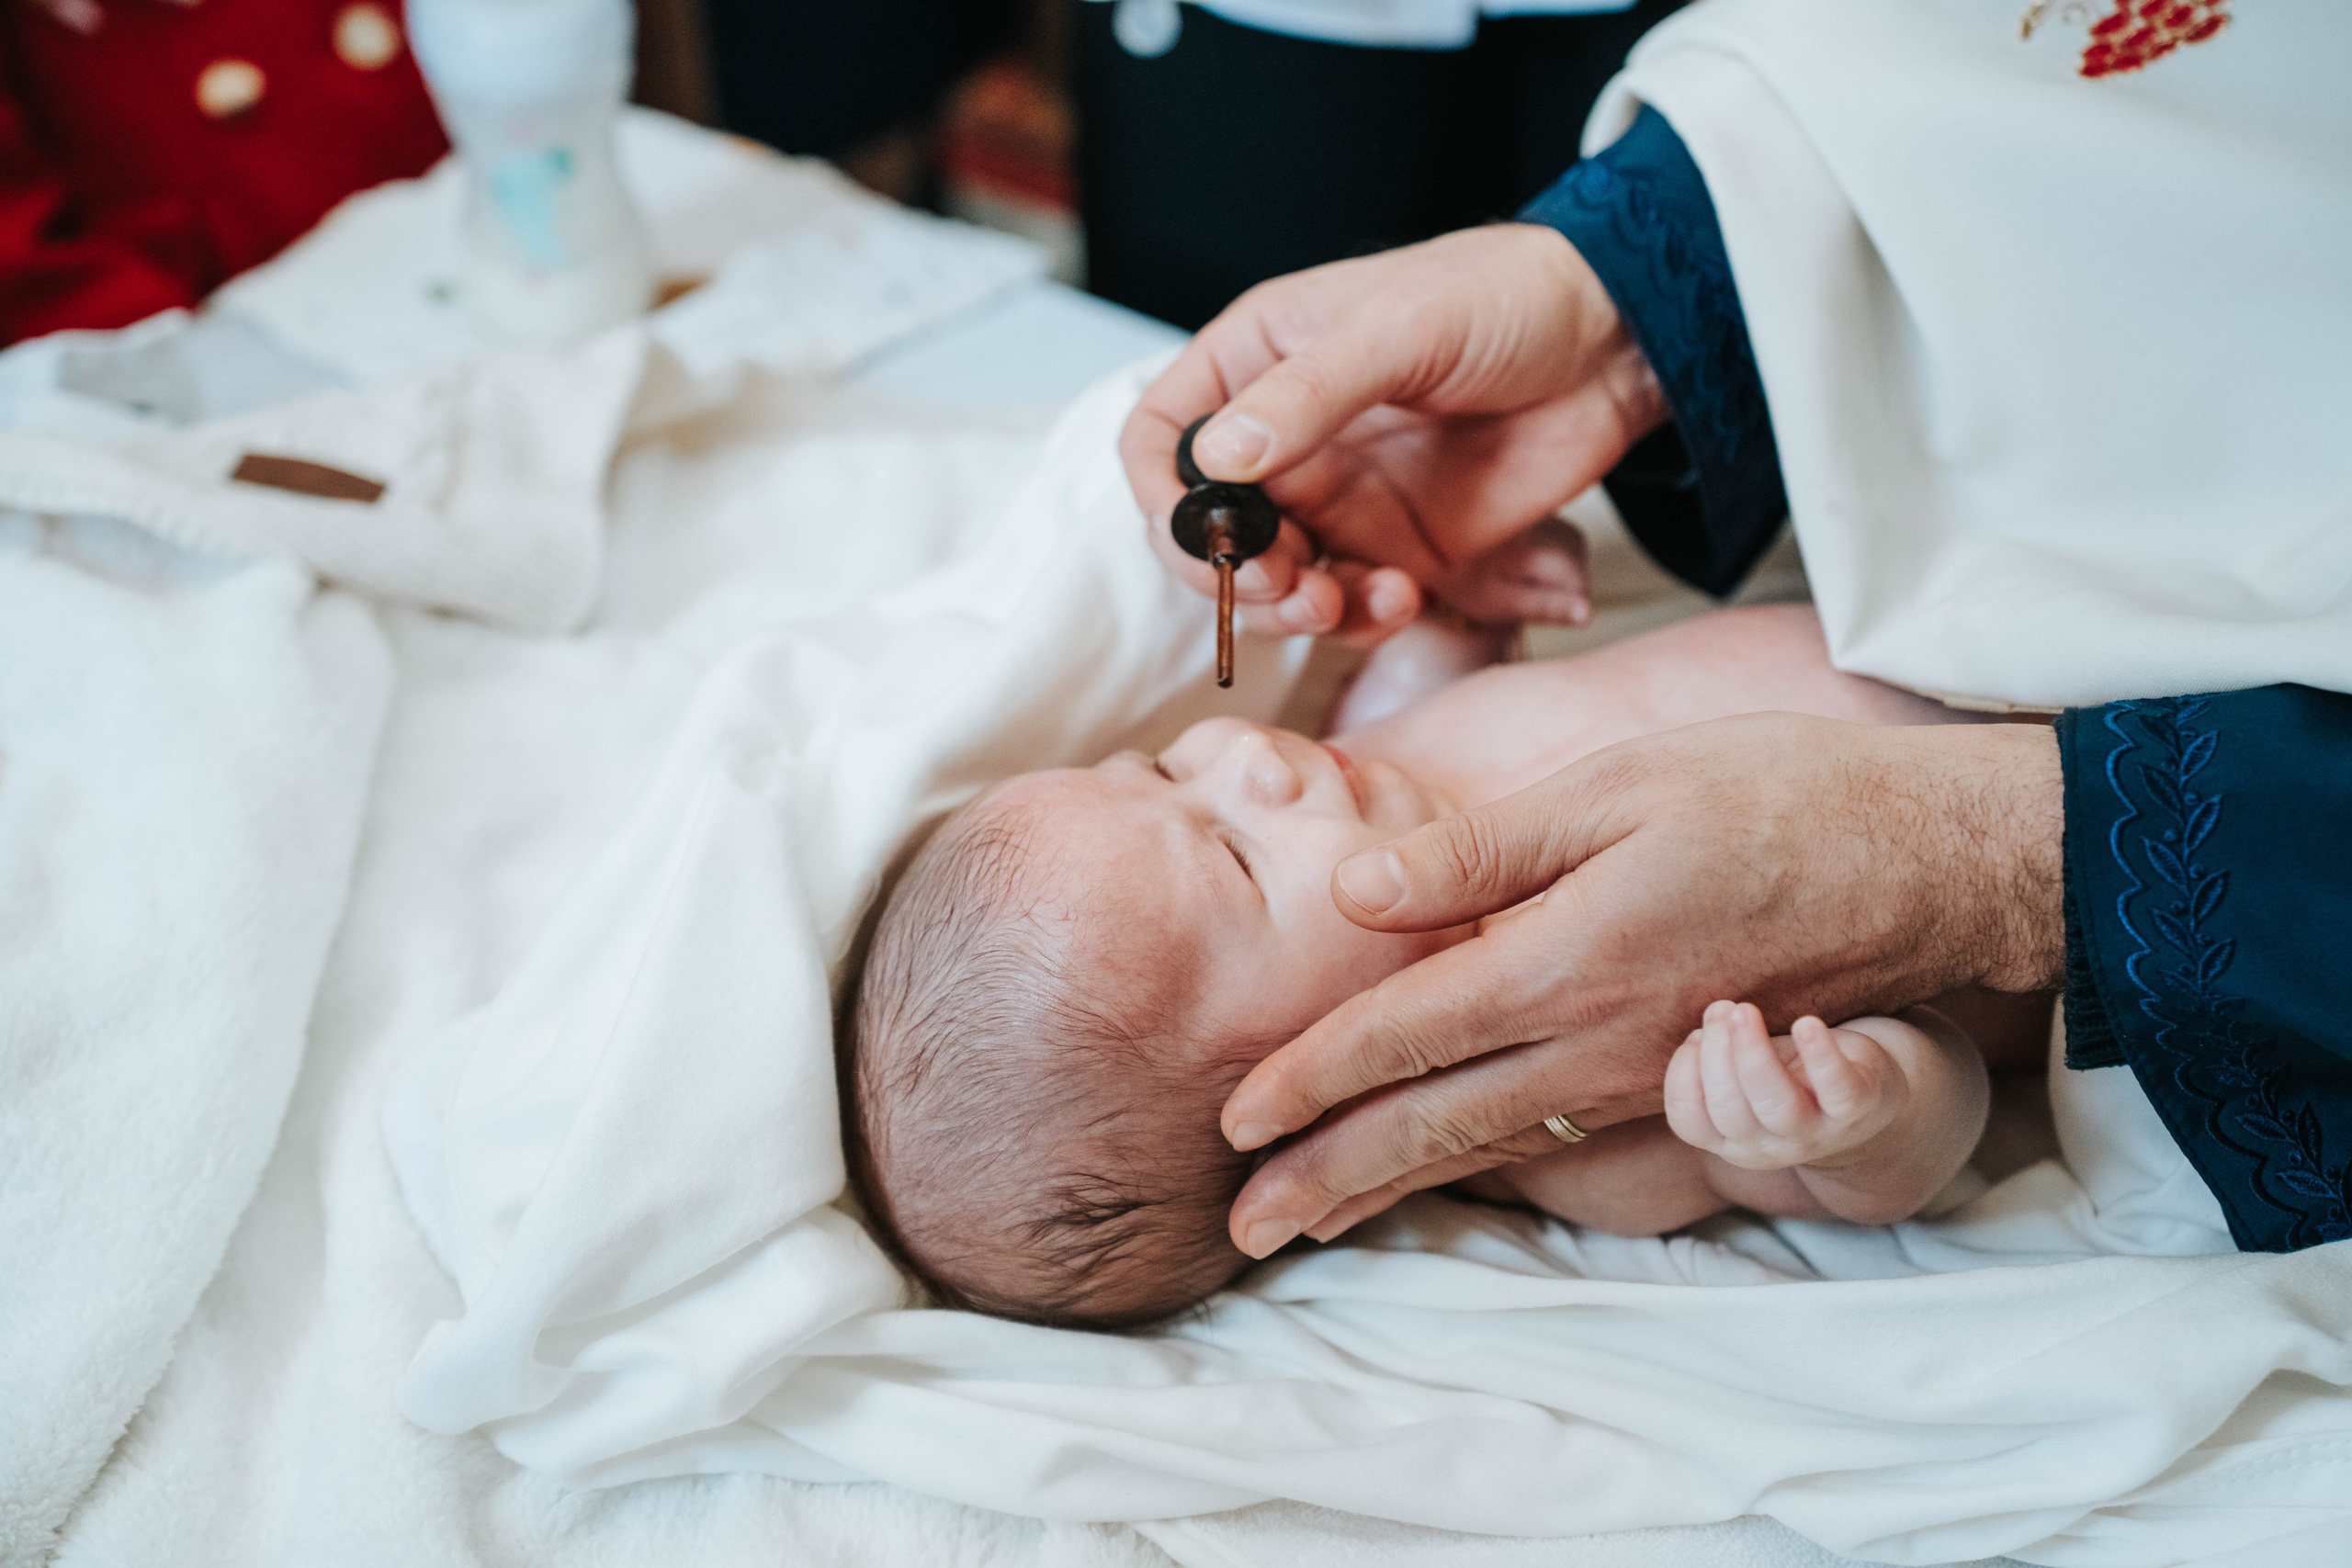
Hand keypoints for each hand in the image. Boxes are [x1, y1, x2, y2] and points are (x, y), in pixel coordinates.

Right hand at [1120, 225, 1661, 644]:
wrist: (1619, 340)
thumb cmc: (1504, 297)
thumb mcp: (1399, 329)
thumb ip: (1306, 396)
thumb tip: (1217, 460)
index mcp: (1257, 362)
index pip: (1161, 439)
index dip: (1160, 494)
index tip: (1197, 532)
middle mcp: (1285, 438)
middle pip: (1205, 532)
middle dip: (1231, 571)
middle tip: (1286, 583)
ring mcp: (1339, 499)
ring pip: (1273, 584)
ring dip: (1295, 609)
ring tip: (1342, 600)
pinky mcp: (1397, 547)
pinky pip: (1349, 606)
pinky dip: (1362, 618)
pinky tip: (1402, 597)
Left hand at [1217, 714, 2063, 1258]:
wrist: (1937, 862)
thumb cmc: (1777, 797)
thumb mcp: (1618, 788)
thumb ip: (1481, 852)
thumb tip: (1352, 894)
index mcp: (1566, 960)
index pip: (1403, 1035)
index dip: (1309, 1077)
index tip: (1233, 1116)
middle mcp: (1595, 1040)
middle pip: (1430, 1125)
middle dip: (1326, 1179)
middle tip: (1240, 1226)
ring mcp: (1641, 1073)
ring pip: (1487, 1146)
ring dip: (1389, 1189)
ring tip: (1309, 1228)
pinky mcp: (1678, 1078)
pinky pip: (1550, 1136)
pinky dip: (1474, 1166)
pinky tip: (1439, 1175)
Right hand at [1663, 1003, 1905, 1170]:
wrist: (1868, 1094)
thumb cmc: (1793, 1078)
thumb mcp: (1746, 1077)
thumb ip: (1716, 1060)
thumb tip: (1700, 1036)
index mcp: (1733, 1142)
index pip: (1690, 1123)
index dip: (1682, 1077)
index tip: (1693, 1036)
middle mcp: (1770, 1146)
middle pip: (1729, 1110)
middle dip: (1717, 1053)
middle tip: (1722, 1009)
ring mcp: (1815, 1132)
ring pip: (1775, 1104)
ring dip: (1753, 1052)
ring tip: (1743, 1011)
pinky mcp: (1854, 1108)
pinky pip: (1836, 1087)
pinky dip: (1820, 1055)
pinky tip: (1805, 1024)